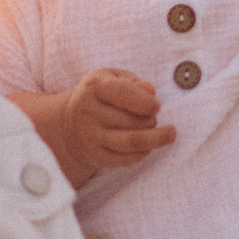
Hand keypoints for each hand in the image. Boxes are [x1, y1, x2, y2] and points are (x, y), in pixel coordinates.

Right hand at [61, 68, 174, 184]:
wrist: (71, 124)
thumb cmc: (101, 96)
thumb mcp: (114, 79)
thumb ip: (134, 83)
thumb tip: (150, 91)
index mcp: (94, 87)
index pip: (124, 93)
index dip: (147, 101)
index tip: (156, 106)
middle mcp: (88, 112)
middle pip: (133, 120)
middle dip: (151, 119)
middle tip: (152, 117)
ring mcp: (90, 136)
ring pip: (132, 142)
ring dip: (155, 138)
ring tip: (168, 134)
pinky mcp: (95, 156)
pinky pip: (127, 159)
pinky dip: (144, 152)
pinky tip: (149, 146)